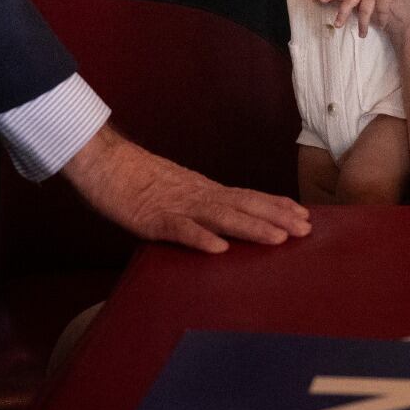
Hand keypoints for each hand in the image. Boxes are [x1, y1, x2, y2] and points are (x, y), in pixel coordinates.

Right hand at [60, 124, 309, 252]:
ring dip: (251, 228)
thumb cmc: (134, 178)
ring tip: (279, 238)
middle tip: (306, 228)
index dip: (274, 206)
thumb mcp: (173, 191)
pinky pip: (179, 230)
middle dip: (276, 217)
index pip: (246, 197)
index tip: (302, 214)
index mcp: (202, 190)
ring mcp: (176, 206)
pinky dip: (200, 239)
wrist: (102, 161)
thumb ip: (196, 206)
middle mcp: (197, 195)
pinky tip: (220, 248)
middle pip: (243, 206)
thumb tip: (218, 223)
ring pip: (220, 217)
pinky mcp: (152, 218)